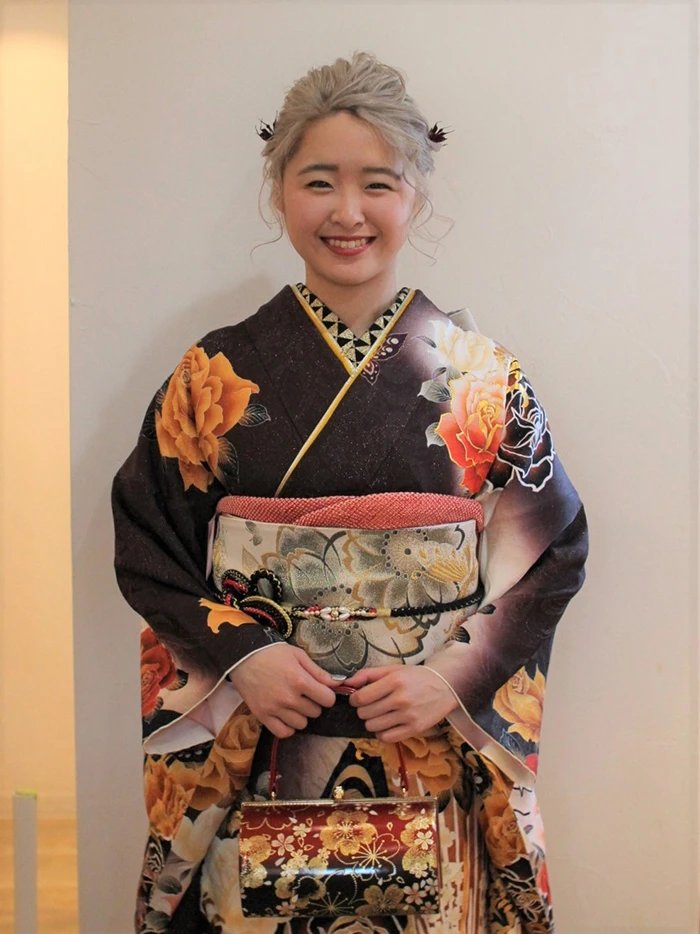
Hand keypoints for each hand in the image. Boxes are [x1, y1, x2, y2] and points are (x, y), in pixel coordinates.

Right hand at [228, 644, 336, 737]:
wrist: (243, 657)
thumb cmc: (273, 653)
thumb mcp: (299, 656)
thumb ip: (318, 672)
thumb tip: (338, 683)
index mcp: (300, 681)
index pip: (327, 700)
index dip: (326, 695)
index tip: (320, 691)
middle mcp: (289, 698)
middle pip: (315, 712)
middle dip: (313, 703)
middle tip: (304, 695)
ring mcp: (275, 709)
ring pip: (301, 724)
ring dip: (301, 715)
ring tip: (293, 704)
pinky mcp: (263, 716)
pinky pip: (283, 732)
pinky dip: (288, 727)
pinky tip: (286, 716)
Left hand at [344, 666, 458, 742]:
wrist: (444, 687)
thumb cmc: (415, 677)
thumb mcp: (392, 670)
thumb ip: (368, 674)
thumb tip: (346, 682)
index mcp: (394, 681)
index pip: (361, 697)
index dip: (355, 699)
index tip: (358, 698)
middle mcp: (401, 699)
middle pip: (365, 713)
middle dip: (363, 710)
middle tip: (371, 706)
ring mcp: (408, 716)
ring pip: (373, 727)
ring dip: (371, 722)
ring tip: (379, 715)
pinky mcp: (414, 729)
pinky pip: (386, 738)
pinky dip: (382, 733)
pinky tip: (387, 724)